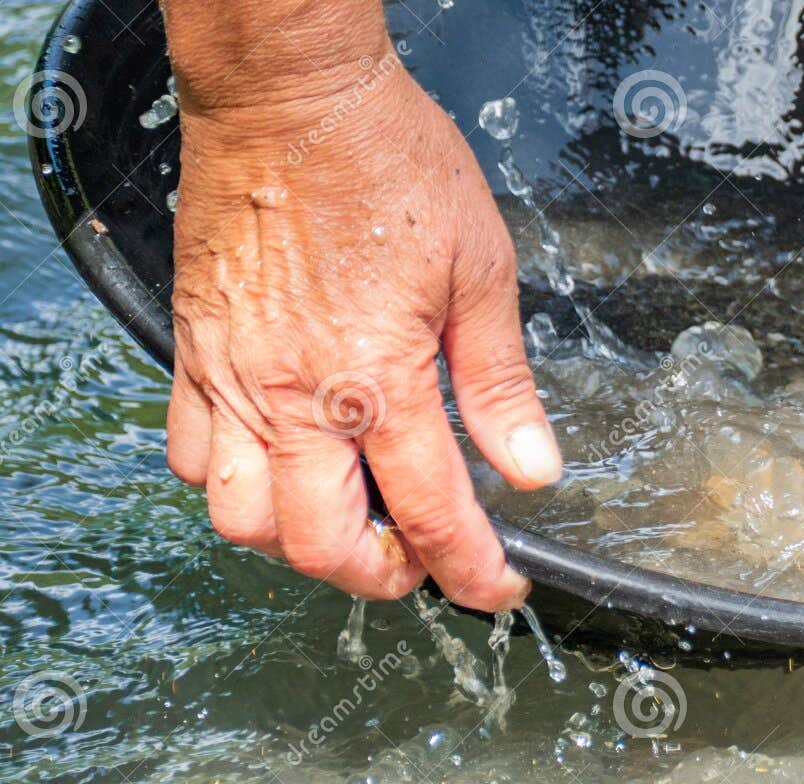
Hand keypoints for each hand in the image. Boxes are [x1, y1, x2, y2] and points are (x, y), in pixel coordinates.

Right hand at [166, 51, 560, 611]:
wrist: (289, 95)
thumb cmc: (386, 164)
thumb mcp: (480, 273)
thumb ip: (501, 386)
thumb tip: (532, 468)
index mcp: (379, 381)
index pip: (434, 517)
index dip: (474, 572)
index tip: (498, 587)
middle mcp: (296, 396)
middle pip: (322, 546)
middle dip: (382, 576)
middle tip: (423, 557)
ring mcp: (235, 379)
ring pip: (243, 520)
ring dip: (301, 541)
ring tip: (353, 517)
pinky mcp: (195, 353)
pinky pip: (190, 457)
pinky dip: (233, 487)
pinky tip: (282, 464)